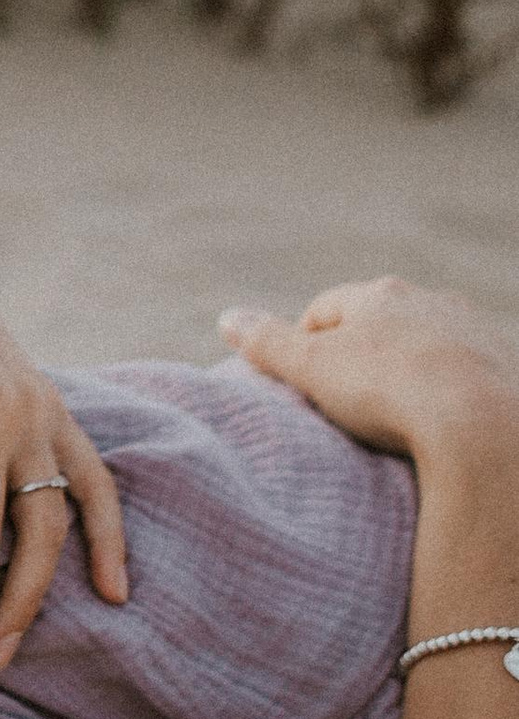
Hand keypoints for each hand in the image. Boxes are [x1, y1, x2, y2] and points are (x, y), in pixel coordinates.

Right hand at [219, 279, 518, 464]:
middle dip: (359, 355)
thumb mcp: (311, 368)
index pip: (325, 309)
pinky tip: (440, 424)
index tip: (298, 382)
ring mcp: (474, 331)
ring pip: (427, 346)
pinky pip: (465, 374)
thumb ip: (267, 343)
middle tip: (342, 401)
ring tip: (393, 417)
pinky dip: (448, 392)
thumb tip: (227, 317)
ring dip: (408, 371)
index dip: (304, 343)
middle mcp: (431, 301)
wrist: (483, 424)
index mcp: (379, 295)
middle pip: (380, 324)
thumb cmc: (389, 391)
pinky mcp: (506, 364)